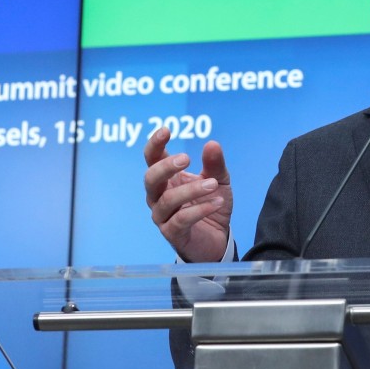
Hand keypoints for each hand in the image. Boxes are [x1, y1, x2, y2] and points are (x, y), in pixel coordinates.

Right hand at [143, 127, 232, 261]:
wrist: (217, 238)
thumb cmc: (210, 204)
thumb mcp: (218, 180)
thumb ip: (215, 164)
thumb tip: (212, 144)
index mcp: (166, 179)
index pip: (152, 159)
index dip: (155, 144)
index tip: (166, 130)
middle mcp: (158, 196)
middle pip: (150, 178)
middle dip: (166, 167)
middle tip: (187, 159)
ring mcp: (163, 216)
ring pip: (168, 200)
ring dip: (191, 190)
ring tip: (213, 185)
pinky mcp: (172, 233)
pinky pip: (181, 219)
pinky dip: (200, 210)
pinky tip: (217, 202)